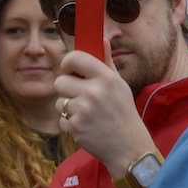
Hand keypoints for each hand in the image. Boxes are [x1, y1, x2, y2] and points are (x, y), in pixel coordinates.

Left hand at [55, 49, 156, 174]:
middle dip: (66, 88)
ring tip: (85, 113)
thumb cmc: (123, 113)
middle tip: (79, 95)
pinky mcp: (75, 127)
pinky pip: (61, 118)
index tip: (69, 68)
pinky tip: (85, 125)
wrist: (128, 148)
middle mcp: (93, 92)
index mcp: (106, 78)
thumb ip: (107, 62)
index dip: (68, 62)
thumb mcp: (120, 85)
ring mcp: (82, 110)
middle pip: (60, 81)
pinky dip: (70, 122)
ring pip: (59, 101)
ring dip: (68, 107)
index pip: (75, 58)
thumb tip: (102, 39)